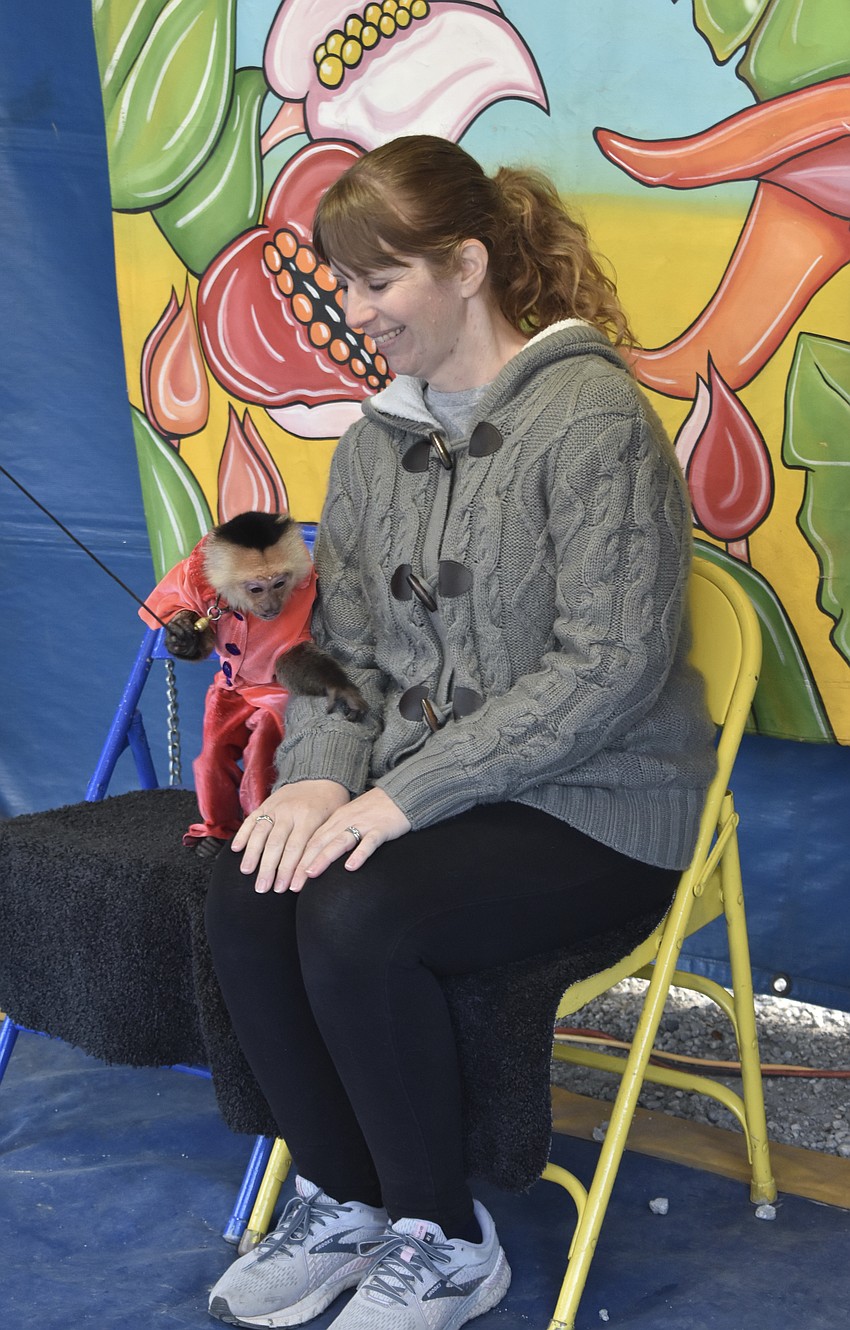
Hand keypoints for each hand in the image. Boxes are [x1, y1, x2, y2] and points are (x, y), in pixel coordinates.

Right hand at [232, 780, 350, 893]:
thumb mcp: (333, 823)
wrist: (321, 778)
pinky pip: (251, 820)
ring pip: (261, 833)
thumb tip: (314, 874)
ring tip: (247, 873)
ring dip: (253, 854)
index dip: (293, 870)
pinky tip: (236, 850)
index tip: (288, 889)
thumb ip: (321, 845)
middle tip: (263, 889)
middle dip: (269, 868)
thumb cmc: (330, 807)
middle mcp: (290, 812)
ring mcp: (276, 807)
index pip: (298, 848)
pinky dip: (242, 834)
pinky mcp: (266, 804)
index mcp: (310, 818)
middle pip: (277, 844)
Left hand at [288, 787, 411, 891]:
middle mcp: (345, 821)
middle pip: (320, 843)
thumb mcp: (350, 819)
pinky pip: (368, 843)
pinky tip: (351, 867)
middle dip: (304, 864)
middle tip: (291, 884)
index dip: (296, 859)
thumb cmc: (375, 810)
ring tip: (311, 873)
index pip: (311, 841)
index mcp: (335, 819)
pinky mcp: (381, 829)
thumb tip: (315, 856)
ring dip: (323, 858)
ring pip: (339, 842)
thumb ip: (334, 834)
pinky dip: (359, 854)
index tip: (284, 878)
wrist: (401, 794)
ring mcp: (363, 824)